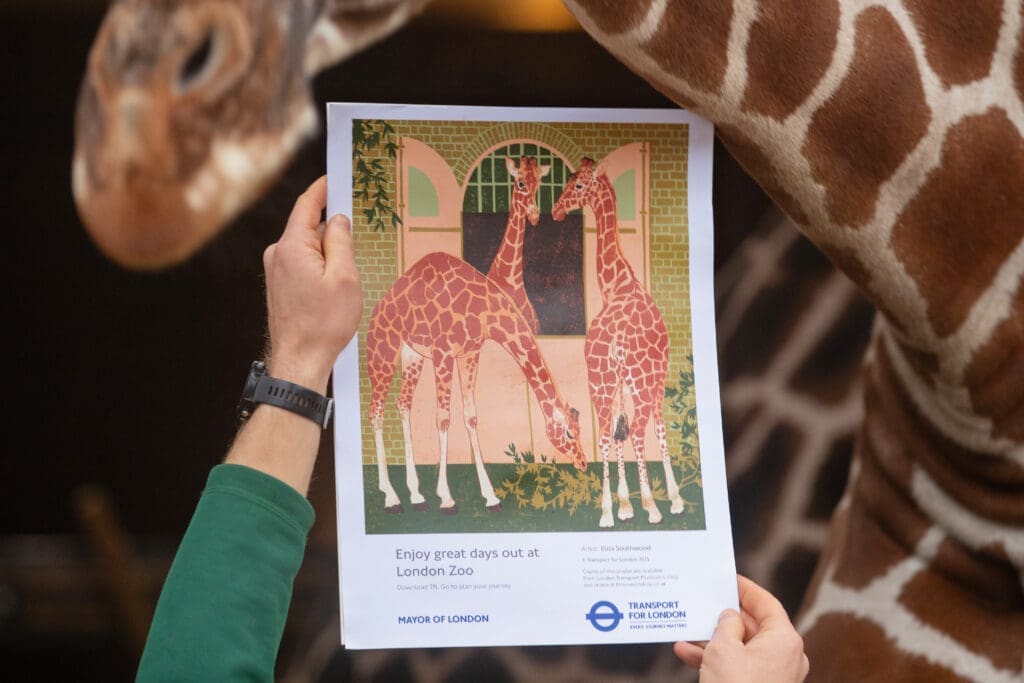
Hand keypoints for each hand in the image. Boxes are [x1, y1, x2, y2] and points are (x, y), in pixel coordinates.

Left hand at [262, 175, 361, 392]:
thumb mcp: (345, 278)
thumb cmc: (324, 324)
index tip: (335, 178)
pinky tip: (335, 290)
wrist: (300, 362)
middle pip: (310, 229)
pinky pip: (304, 265)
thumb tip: (338, 220)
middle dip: (334, 232)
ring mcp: (276, 271)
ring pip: (309, 250)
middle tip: (357, 242)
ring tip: (347, 280)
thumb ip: (341, 242)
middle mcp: (277, 254)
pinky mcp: (279, 286)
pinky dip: (321, 269)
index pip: (306, 205)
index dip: (322, 189)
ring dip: (329, 257)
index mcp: (291, 247)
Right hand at [674, 575, 808, 681]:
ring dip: (713, 640)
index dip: (746, 589)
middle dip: (724, 617)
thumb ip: (726, 624)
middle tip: (704, 603)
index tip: (729, 579)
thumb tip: (730, 617)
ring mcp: (774, 676)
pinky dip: (715, 660)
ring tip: (686, 631)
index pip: (766, 603)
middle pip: (752, 626)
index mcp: (784, 639)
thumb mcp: (724, 647)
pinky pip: (738, 668)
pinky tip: (687, 654)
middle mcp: (785, 657)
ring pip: (741, 648)